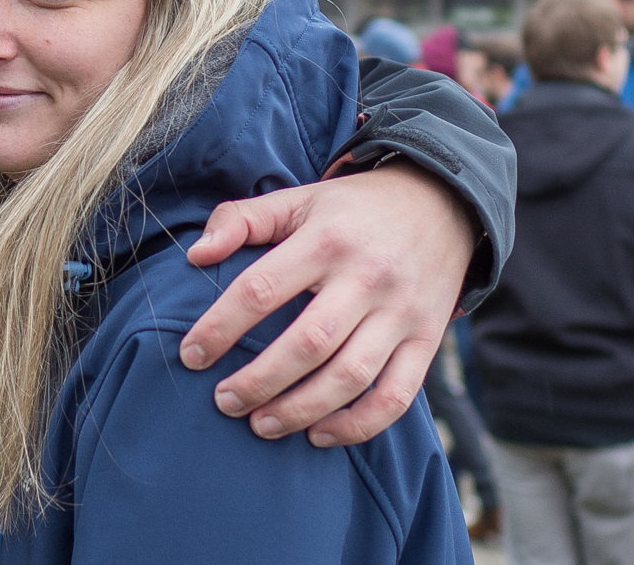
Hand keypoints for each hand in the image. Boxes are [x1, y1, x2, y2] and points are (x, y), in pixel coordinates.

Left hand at [179, 162, 477, 446]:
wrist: (442, 204)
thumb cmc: (352, 210)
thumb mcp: (297, 199)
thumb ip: (241, 220)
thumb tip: (196, 256)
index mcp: (325, 240)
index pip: (261, 290)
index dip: (220, 327)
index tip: (191, 356)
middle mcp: (367, 277)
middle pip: (307, 344)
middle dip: (258, 381)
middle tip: (223, 402)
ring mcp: (401, 312)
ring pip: (350, 376)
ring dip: (300, 410)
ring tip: (260, 425)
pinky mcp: (428, 339)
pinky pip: (395, 396)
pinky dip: (357, 425)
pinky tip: (318, 434)